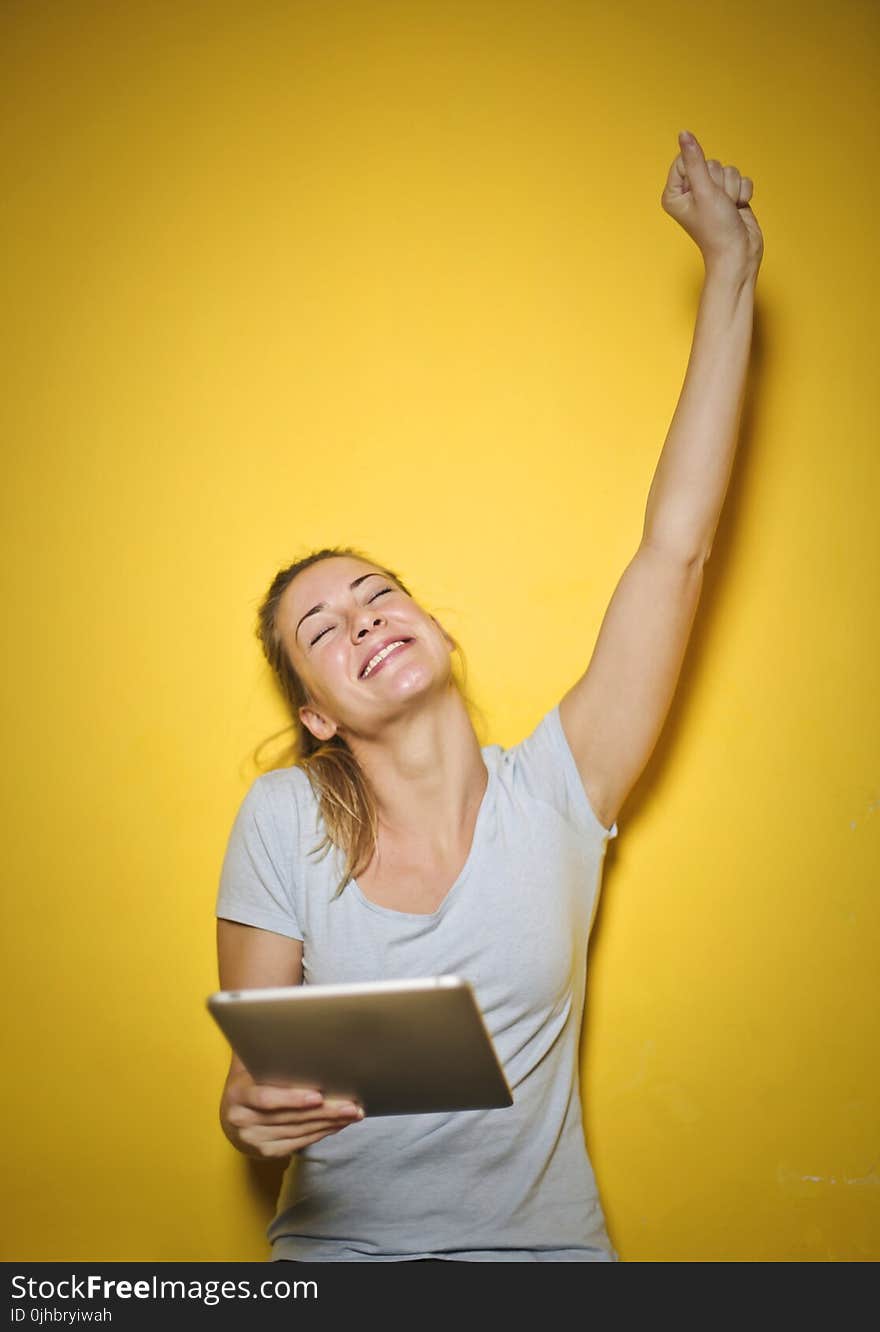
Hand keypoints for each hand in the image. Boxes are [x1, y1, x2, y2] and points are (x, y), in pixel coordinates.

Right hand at [221, 1067, 364, 1159]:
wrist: (233, 1115)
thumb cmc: (250, 1082)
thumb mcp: (250, 1067)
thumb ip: (268, 1056)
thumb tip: (298, 1033)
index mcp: (238, 1095)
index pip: (266, 1099)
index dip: (292, 1099)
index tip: (318, 1096)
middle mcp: (243, 1121)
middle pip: (290, 1117)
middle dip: (324, 1111)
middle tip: (350, 1105)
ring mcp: (254, 1140)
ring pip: (299, 1131)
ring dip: (329, 1123)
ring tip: (352, 1113)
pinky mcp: (268, 1152)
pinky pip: (300, 1142)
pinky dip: (322, 1132)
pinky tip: (338, 1125)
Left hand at [661, 131, 762, 277]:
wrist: (739, 254)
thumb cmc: (716, 230)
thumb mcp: (704, 191)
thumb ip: (695, 160)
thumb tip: (684, 133)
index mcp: (674, 192)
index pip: (685, 158)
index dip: (699, 171)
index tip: (702, 194)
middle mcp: (691, 192)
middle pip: (710, 163)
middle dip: (719, 183)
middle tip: (718, 205)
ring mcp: (711, 194)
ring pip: (728, 170)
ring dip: (732, 189)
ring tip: (728, 210)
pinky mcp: (729, 196)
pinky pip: (741, 178)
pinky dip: (743, 194)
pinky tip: (737, 210)